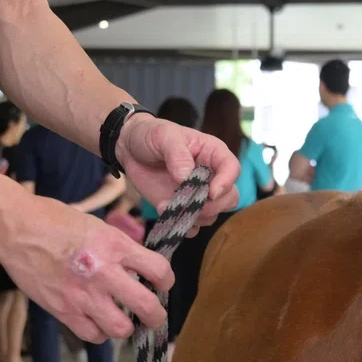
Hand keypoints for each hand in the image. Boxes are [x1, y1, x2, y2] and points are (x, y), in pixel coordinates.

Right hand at [0, 195, 172, 339]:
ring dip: (125, 327)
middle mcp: (104, 273)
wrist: (16, 229)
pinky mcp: (63, 310)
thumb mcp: (97, 226)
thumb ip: (120, 249)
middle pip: (147, 307)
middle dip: (156, 315)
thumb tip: (138, 269)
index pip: (159, 270)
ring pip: (120, 329)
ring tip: (121, 319)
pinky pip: (92, 335)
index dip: (166, 280)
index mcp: (115, 246)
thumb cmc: (55, 221)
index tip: (162, 284)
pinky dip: (98, 332)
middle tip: (154, 315)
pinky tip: (96, 321)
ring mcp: (83, 295)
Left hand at [118, 112, 238, 225]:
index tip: (211, 192)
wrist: (130, 149)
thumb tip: (186, 177)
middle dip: (214, 206)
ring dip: (192, 216)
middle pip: (229, 197)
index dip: (226, 183)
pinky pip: (192, 225)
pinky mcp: (182, 208)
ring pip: (211, 214)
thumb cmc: (151, 135)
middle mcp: (210, 176)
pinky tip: (164, 212)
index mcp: (212, 154)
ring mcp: (197, 195)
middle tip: (192, 206)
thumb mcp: (163, 136)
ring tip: (167, 205)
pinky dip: (181, 225)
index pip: (232, 169)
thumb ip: (177, 154)